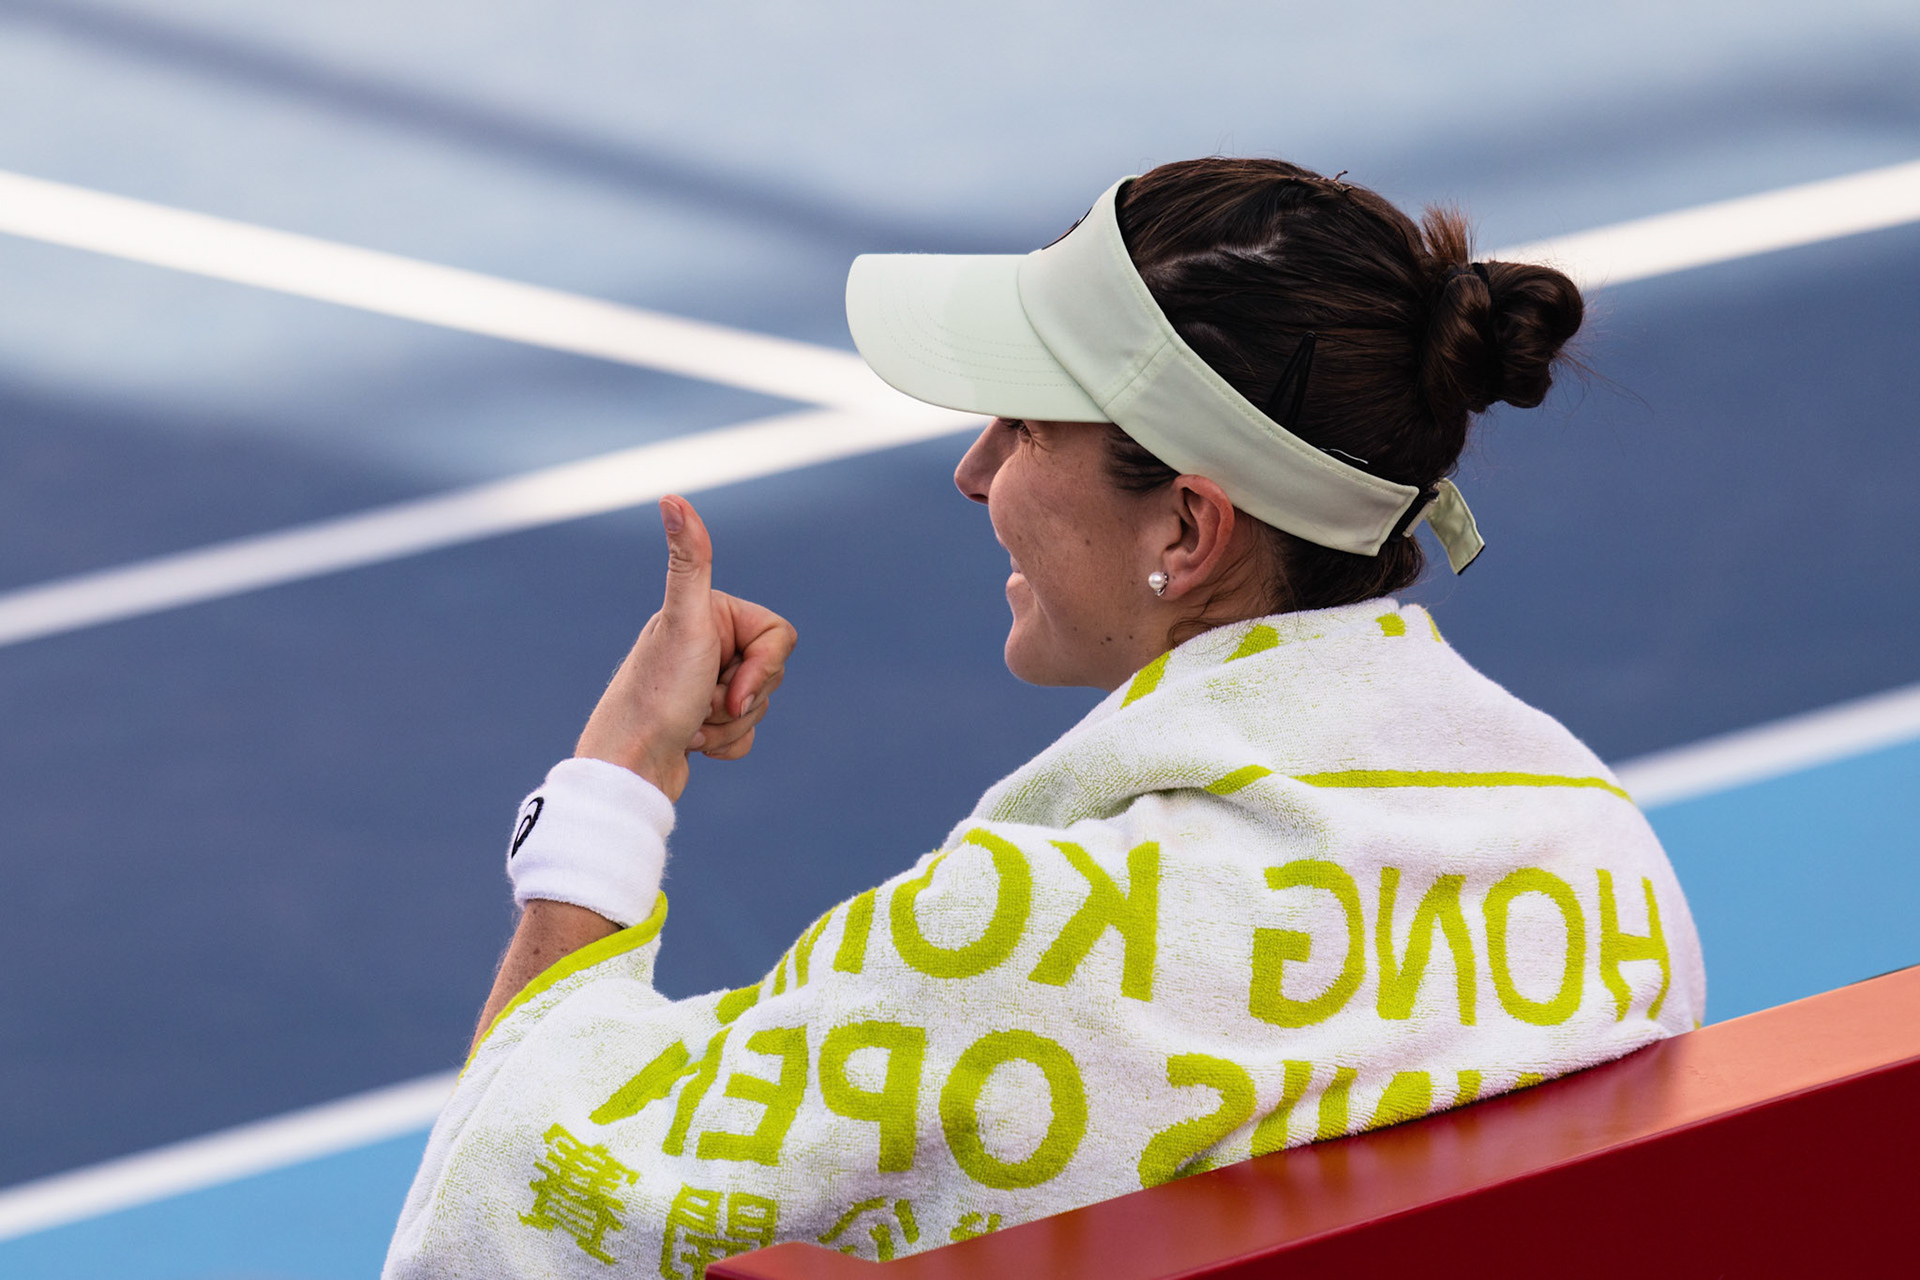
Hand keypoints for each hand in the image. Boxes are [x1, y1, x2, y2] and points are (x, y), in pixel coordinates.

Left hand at [573, 495, 795, 800]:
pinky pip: (745, 732)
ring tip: (691, 725)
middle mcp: (705, 641)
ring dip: (730, 724)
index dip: (762, 666)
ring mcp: (705, 680)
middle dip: (742, 697)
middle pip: (771, 670)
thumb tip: (671, 496)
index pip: (778, 635)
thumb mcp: (684, 621)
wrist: (630, 767)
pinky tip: (692, 742)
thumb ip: (689, 560)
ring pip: (759, 703)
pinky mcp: (704, 718)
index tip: (728, 685)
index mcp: (709, 612)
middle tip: (703, 702)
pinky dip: (727, 745)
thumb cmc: (658, 693)